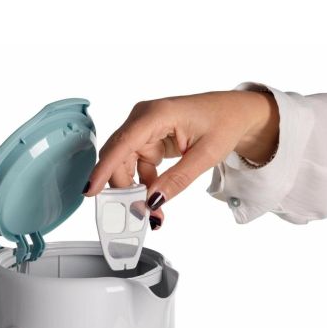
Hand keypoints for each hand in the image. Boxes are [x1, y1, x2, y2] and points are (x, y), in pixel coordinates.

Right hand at [83, 91, 278, 228]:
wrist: (236, 112)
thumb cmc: (224, 123)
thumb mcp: (205, 156)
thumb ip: (177, 180)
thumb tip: (151, 201)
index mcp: (157, 114)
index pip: (122, 144)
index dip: (103, 169)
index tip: (90, 190)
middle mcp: (143, 118)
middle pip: (118, 157)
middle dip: (123, 188)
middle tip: (136, 215)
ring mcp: (144, 128)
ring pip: (124, 164)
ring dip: (134, 189)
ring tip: (151, 212)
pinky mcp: (148, 139)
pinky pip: (136, 165)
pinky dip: (143, 184)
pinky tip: (154, 199)